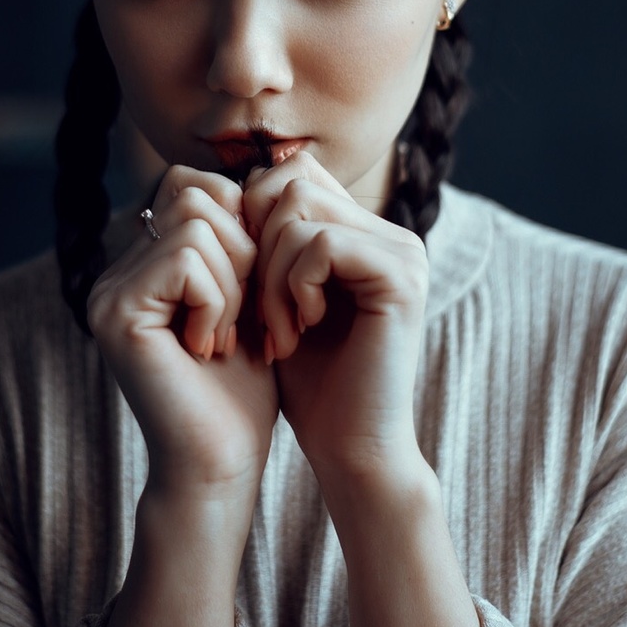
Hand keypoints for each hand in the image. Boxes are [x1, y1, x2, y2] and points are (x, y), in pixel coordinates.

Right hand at [86, 166, 277, 498]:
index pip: (195, 184)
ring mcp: (108, 291)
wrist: (221, 463)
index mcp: (143, 264)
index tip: (257, 289)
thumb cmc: (243, 391)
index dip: (244, 223)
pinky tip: (211, 347)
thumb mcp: (249, 296)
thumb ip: (239, 238)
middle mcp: (116, 272)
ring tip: (227, 335)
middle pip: (195, 191)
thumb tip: (261, 171)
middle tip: (246, 315)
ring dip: (234, 279)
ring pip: (195, 220)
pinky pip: (185, 257)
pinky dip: (217, 298)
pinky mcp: (116, 313)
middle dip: (243, 247)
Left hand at [242, 152, 477, 626]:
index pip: (290, 177)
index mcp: (368, 235)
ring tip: (279, 332)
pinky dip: (293, 287)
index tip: (245, 290)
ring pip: (298, 209)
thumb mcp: (278, 299)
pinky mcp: (401, 277)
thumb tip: (222, 184)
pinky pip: (320, 243)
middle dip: (256, 249)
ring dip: (270, 274)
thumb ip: (268, 242)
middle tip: (259, 317)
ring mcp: (404, 252)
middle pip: (289, 184)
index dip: (250, 223)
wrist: (350, 450)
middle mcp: (393, 235)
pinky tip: (300, 332)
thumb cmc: (311, 384)